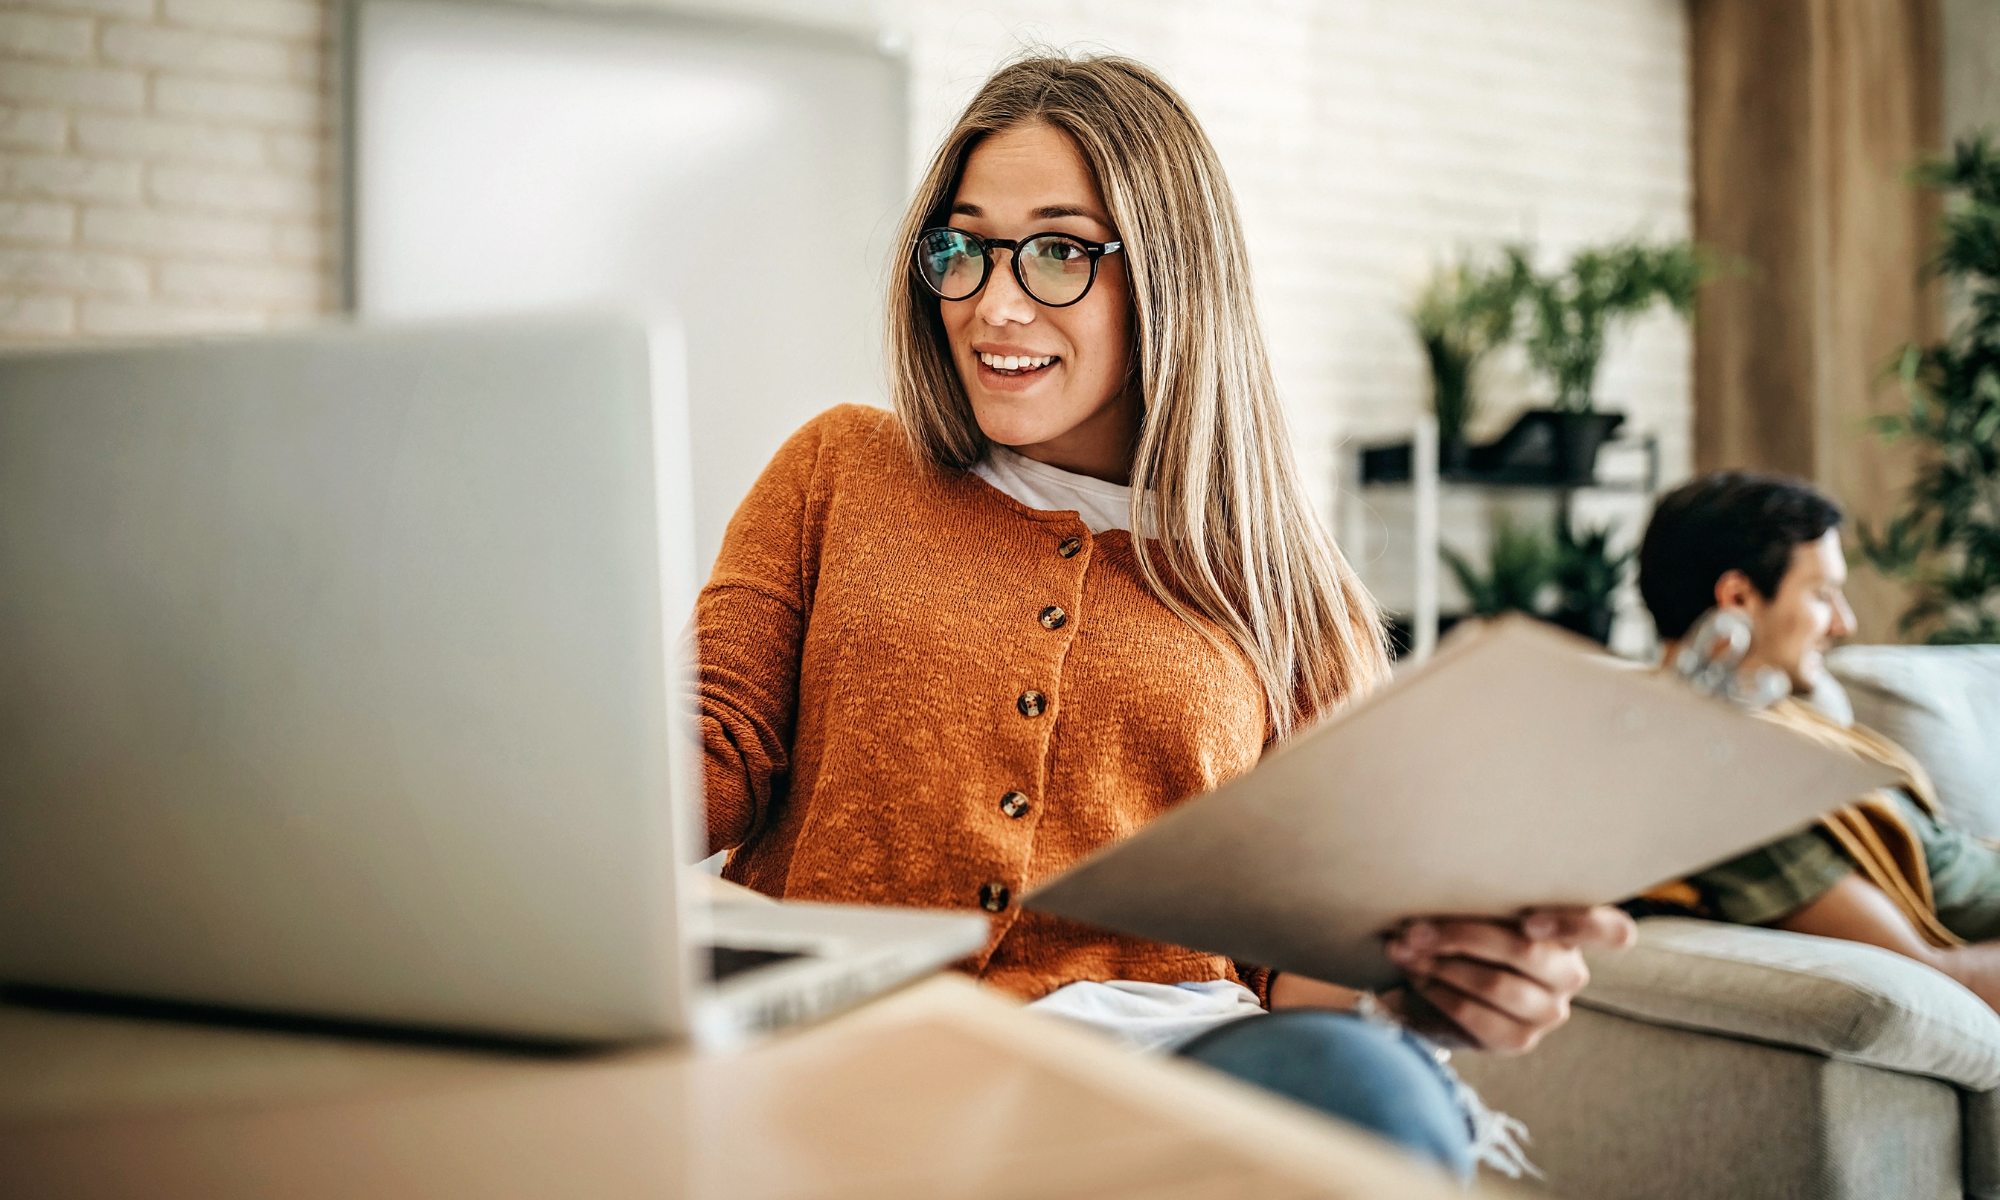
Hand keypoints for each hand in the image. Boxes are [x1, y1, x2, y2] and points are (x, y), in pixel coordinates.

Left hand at [1378, 906, 1635, 1053]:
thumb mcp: (1484, 907)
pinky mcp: (1518, 1040)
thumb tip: (1437, 874)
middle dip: (1461, 935)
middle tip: (1413, 928)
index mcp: (1574, 932)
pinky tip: (1414, 977)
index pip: (1610, 932)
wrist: (1449, 984)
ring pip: (1496, 985)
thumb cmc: (1471, 928)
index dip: (1576, 925)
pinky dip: (1437, 993)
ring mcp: (1549, 1011)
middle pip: (1526, 952)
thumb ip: (1482, 893)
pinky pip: (1476, 1017)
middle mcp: (1570, 974)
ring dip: (1440, 965)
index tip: (1528, 920)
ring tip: (1403, 950)